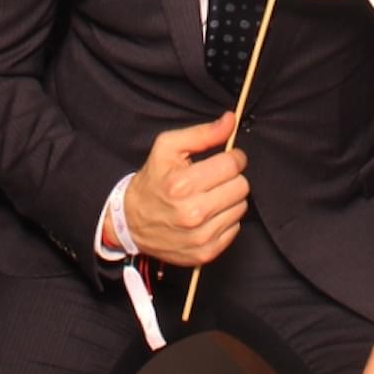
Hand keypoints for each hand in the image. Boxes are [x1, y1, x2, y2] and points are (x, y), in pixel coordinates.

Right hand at [120, 110, 248, 266]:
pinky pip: (234, 228)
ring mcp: (200, 236)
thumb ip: (202, 133)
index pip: (232, 165)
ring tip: (210, 196)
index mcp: (182, 184)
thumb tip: (231, 121)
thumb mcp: (168, 148)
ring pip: (241, 207)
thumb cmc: (152, 181)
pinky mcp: (205, 253)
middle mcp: (193, 213)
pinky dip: (225, 219)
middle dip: (231, 178)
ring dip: (229, 199)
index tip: (226, 158)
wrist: (131, 222)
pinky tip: (208, 214)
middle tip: (215, 178)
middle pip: (241, 187)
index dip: (233, 157)